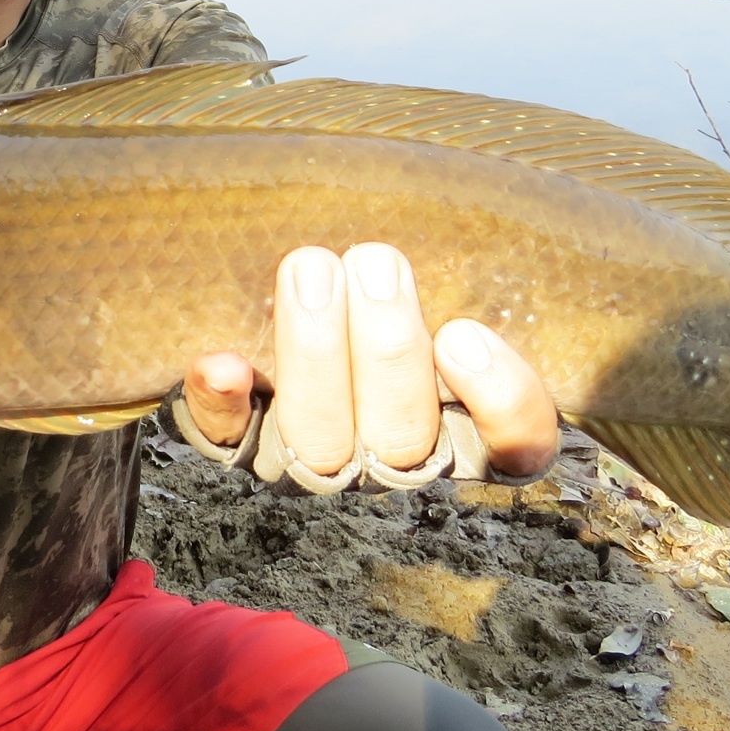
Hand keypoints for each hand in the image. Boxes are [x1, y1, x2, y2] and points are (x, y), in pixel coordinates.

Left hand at [183, 243, 559, 480]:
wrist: (288, 379)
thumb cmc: (395, 334)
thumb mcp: (448, 322)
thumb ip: (464, 319)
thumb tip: (463, 329)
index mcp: (459, 443)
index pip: (510, 448)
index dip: (498, 400)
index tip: (463, 335)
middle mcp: (391, 471)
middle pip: (402, 433)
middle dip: (388, 345)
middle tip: (375, 259)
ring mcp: (316, 469)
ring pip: (322, 435)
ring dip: (315, 350)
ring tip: (311, 266)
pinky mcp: (245, 452)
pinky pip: (230, 439)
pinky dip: (222, 404)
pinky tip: (219, 363)